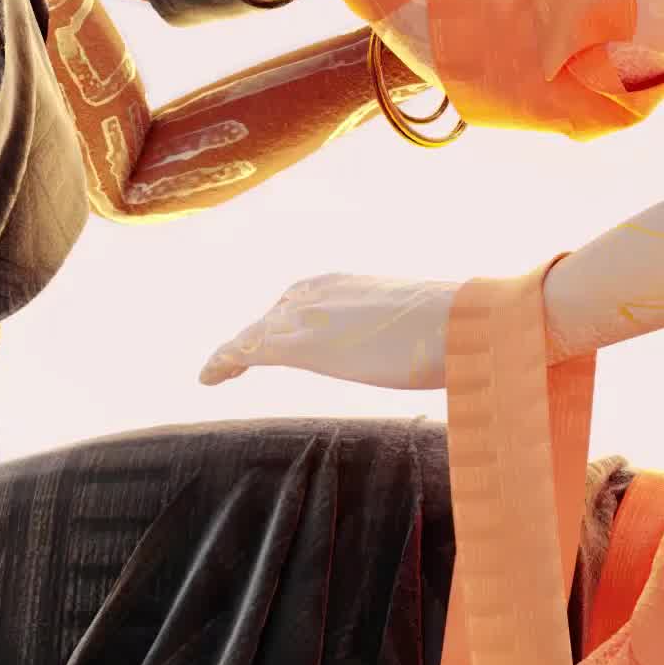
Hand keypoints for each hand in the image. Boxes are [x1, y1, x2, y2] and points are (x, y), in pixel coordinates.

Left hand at [201, 273, 455, 392]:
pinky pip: (242, 349)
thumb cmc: (457, 331)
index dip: (285, 320)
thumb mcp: (424, 330)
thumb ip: (414, 338)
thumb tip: (444, 353)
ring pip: (254, 333)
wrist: (456, 325)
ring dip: (237, 351)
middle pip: (273, 316)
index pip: (302, 300)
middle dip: (257, 336)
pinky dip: (221, 361)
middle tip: (239, 359)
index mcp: (347, 285)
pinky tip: (206, 379)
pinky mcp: (293, 344)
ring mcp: (303, 316)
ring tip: (217, 371)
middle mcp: (317, 292)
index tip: (276, 334)